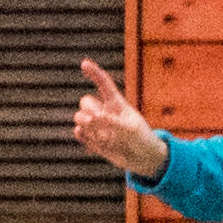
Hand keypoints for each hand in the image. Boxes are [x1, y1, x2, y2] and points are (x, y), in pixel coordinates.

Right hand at [67, 58, 171, 182]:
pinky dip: (83, 136)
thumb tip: (92, 118)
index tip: (84, 63)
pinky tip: (95, 142)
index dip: (94, 73)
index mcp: (116, 104)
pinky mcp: (93, 140)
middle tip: (98, 121)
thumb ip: (111, 122)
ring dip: (86, 125)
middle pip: (85, 102)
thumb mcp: (130, 129)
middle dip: (87, 110)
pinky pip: (79, 133)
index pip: (104, 84)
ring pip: (79, 117)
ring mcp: (98, 126)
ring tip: (103, 137)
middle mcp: (104, 112)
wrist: (144, 159)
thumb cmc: (141, 139)